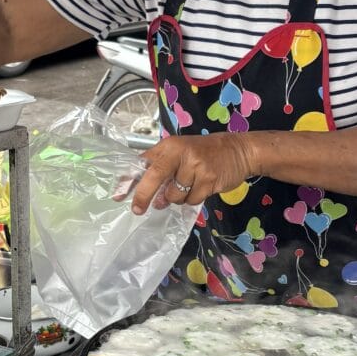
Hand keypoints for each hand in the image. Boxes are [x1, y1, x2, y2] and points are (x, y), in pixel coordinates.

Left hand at [130, 133, 255, 214]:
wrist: (239, 151)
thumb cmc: (205, 152)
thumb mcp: (179, 151)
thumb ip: (159, 166)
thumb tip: (138, 188)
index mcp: (169, 145)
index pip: (143, 163)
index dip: (129, 181)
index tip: (118, 195)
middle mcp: (180, 153)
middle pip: (154, 178)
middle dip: (143, 196)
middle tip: (138, 210)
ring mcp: (195, 166)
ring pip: (174, 195)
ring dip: (177, 198)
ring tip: (188, 186)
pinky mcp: (208, 180)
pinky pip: (191, 200)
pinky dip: (193, 199)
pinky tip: (201, 187)